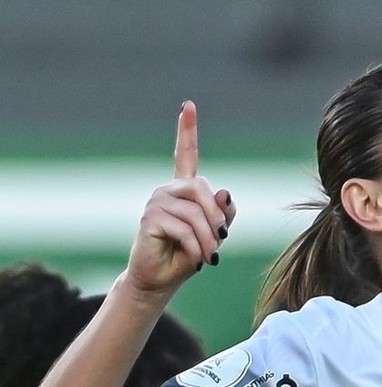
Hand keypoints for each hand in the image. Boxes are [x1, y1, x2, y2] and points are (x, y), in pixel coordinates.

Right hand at [123, 101, 234, 298]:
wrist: (160, 280)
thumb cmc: (187, 256)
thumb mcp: (214, 236)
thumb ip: (224, 215)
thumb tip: (225, 193)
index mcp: (183, 192)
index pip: (185, 156)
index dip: (187, 131)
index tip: (188, 106)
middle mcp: (167, 191)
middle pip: (202, 190)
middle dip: (217, 219)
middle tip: (220, 243)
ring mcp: (156, 202)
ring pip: (195, 213)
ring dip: (208, 239)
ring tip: (207, 257)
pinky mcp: (150, 219)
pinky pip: (184, 228)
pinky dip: (196, 247)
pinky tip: (196, 260)